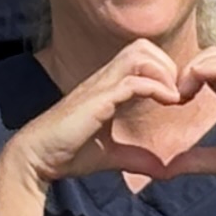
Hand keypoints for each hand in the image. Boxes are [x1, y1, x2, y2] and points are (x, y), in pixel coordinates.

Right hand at [11, 40, 198, 187]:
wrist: (37, 158)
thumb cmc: (67, 153)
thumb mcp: (111, 156)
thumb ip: (136, 158)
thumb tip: (163, 170)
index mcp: (107, 87)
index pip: (141, 58)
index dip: (164, 71)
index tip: (178, 98)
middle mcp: (104, 79)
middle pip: (142, 46)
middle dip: (167, 64)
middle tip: (178, 94)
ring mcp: (100, 86)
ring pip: (138, 54)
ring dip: (164, 71)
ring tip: (174, 97)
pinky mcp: (97, 99)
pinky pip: (133, 81)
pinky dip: (156, 87)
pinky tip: (169, 103)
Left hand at [142, 51, 215, 196]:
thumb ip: (196, 160)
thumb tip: (165, 170)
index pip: (206, 68)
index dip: (183, 78)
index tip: (168, 101)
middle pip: (210, 55)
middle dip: (185, 69)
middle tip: (171, 96)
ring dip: (195, 68)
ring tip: (180, 94)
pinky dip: (214, 71)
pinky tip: (195, 83)